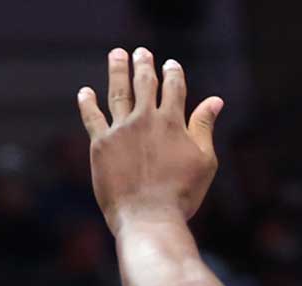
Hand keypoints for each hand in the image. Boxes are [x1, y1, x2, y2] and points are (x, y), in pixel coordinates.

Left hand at [78, 47, 223, 231]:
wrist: (149, 217)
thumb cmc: (182, 194)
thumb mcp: (204, 161)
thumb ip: (204, 127)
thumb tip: (215, 100)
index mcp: (173, 122)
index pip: (173, 88)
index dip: (173, 73)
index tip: (170, 64)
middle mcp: (145, 119)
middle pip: (144, 83)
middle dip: (144, 65)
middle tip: (141, 52)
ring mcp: (121, 130)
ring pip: (118, 92)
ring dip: (118, 71)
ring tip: (117, 55)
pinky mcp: (100, 145)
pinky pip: (92, 118)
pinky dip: (88, 103)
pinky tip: (85, 92)